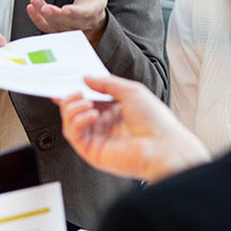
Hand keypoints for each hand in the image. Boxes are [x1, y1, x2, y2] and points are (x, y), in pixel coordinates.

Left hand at [27, 0, 109, 45]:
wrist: (92, 16)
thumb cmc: (95, 0)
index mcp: (92, 13)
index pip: (83, 14)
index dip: (74, 13)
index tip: (65, 9)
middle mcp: (80, 24)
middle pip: (66, 22)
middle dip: (54, 15)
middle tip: (44, 8)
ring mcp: (68, 28)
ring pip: (54, 25)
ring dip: (42, 15)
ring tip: (34, 2)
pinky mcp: (58, 29)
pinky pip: (46, 27)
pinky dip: (37, 20)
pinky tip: (31, 9)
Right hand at [58, 75, 210, 182]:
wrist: (163, 146)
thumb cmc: (154, 120)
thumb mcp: (131, 91)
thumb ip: (106, 83)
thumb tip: (86, 78)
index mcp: (114, 111)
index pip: (88, 100)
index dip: (76, 92)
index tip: (66, 82)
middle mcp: (104, 126)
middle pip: (75, 111)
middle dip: (71, 98)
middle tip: (76, 91)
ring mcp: (98, 139)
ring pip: (70, 123)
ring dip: (72, 109)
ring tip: (86, 102)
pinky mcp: (92, 152)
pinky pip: (74, 135)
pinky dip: (77, 121)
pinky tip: (91, 114)